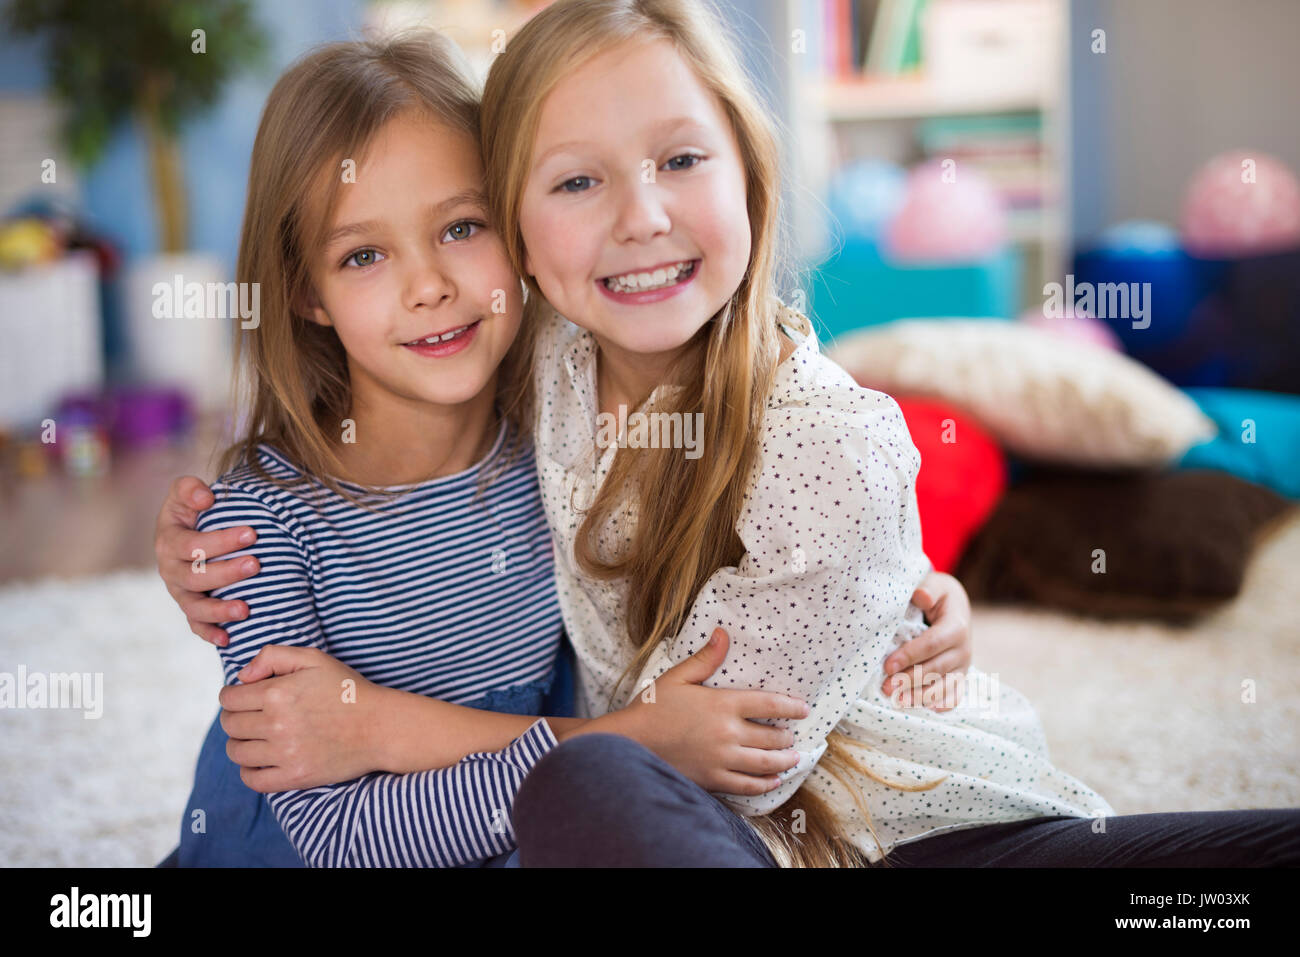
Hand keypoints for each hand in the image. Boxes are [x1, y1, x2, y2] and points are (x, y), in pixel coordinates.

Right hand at [154, 475, 259, 646]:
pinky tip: (228, 640)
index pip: (191, 545)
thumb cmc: (195, 511)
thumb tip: (206, 498)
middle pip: (195, 578)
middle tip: (256, 565)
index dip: (220, 541)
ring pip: (194, 607)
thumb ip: (189, 489)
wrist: (192, 532)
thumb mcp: (186, 494)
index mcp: (168, 541)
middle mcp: (171, 570)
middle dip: (226, 572)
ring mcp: (181, 593)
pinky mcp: (191, 610)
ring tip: (246, 609)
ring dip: (220, 610)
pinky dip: (210, 634)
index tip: (252, 533)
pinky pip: (196, 627)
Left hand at [219, 645, 383, 792]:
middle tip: (250, 715)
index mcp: (277, 693)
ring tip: (256, 737)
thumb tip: (242, 676)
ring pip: (236, 752)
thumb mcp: (314, 658)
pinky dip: (248, 771)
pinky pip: (252, 780)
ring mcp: (285, 753)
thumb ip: (273, 656)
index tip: (243, 697)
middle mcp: (277, 724)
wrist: (380, 726)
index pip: (229, 698)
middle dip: (234, 717)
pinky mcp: (295, 776)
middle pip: (229, 725)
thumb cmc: (347, 689)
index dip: (232, 695)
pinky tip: (260, 760)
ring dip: (240, 743)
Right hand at [612, 628, 809, 796]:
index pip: (769, 704)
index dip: (791, 707)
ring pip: (765, 763)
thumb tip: (723, 633)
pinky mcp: (713, 779)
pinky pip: (747, 785)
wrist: (631, 742)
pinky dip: (765, 784)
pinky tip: (773, 780)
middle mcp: (728, 733)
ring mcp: (722, 759)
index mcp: (723, 705)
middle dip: (787, 736)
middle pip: (772, 737)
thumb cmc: (653, 707)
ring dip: (784, 760)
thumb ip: (706, 658)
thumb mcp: (678, 677)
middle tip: (793, 735)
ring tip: (793, 757)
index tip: (803, 709)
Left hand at [881, 571, 972, 710]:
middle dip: (910, 679)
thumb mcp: (936, 585)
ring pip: (944, 686)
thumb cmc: (938, 595)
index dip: (910, 655)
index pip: (932, 644)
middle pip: (936, 668)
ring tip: (898, 702)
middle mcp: (964, 649)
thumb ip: (928, 589)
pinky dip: (943, 705)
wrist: (955, 606)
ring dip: (921, 696)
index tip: (888, 665)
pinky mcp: (960, 677)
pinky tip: (929, 711)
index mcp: (957, 626)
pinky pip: (954, 695)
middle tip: (886, 687)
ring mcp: (963, 666)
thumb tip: (921, 596)